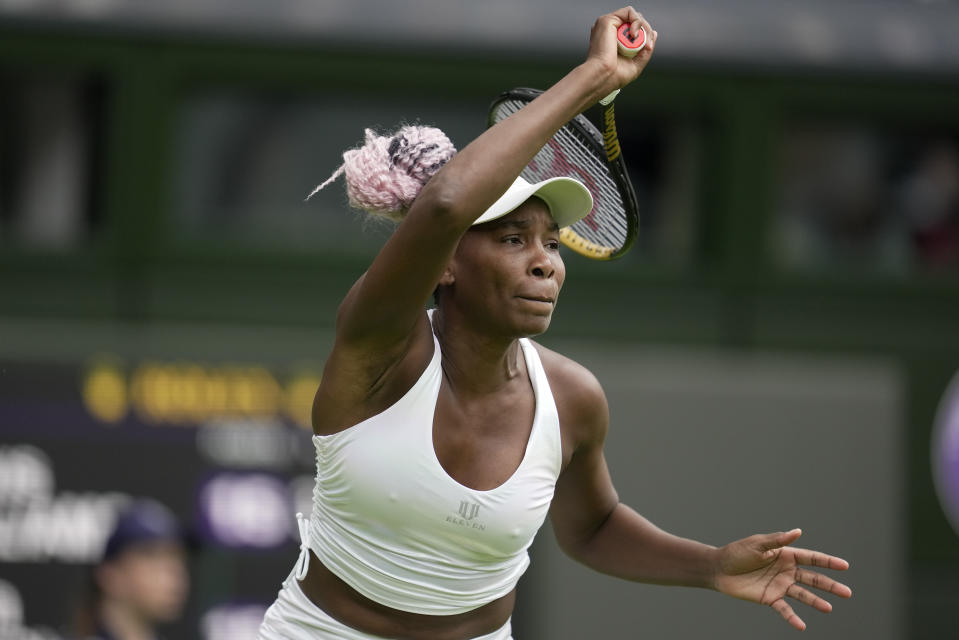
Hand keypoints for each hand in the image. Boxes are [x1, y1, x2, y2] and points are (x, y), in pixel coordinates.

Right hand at [585, 7, 657, 98]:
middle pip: (635, 22)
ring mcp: (608, 25)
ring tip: (640, 42)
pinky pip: (629, 12)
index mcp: (613, 41)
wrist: (603, 77)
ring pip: (634, 16)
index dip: (645, 36)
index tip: (648, 48)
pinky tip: (634, 34)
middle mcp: (610, 32)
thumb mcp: (636, 64)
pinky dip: (637, 21)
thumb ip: (645, 50)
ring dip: (644, 28)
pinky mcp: (608, 20)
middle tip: (647, 46)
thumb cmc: (613, 76)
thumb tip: (653, 33)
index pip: (634, 30)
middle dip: (646, 32)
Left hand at [713, 529, 851, 630]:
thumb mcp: (757, 544)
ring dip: (816, 602)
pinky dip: (793, 618)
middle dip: (830, 585)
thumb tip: (798, 531)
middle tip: (847, 593)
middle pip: (813, 578)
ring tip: (829, 608)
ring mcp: (780, 585)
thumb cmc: (737, 553)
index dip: (828, 562)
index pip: (811, 558)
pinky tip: (802, 626)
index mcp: (785, 554)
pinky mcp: (770, 598)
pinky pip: (785, 610)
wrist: (719, 569)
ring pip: (803, 595)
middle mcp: (786, 571)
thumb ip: (778, 540)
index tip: (845, 566)